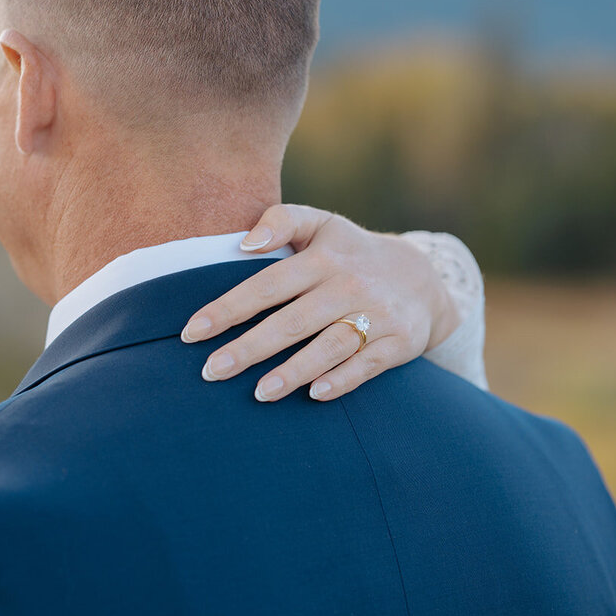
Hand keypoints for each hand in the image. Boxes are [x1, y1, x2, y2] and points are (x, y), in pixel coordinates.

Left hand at [181, 204, 461, 401]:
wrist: (423, 278)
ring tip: (259, 393)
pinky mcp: (399, 342)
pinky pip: (368, 364)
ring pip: (330, 345)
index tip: (192, 331)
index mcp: (323, 256)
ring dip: (293, 371)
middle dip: (250, 348)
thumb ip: (281, 220)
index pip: (268, 284)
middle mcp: (349, 284)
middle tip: (211, 372)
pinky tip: (314, 395)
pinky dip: (343, 379)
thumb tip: (243, 243)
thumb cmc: (350, 252)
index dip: (229, 307)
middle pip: (293, 321)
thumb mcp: (321, 223)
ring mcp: (377, 314)